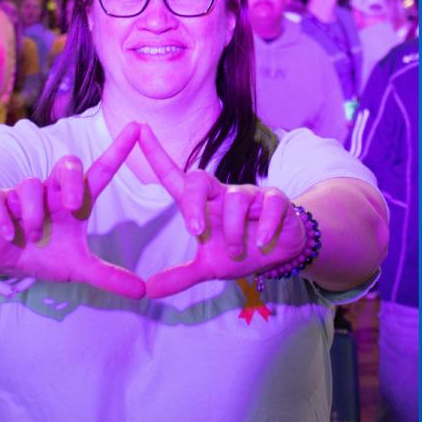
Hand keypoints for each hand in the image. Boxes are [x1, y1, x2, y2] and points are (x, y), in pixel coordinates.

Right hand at [0, 120, 145, 298]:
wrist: (5, 262)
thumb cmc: (45, 255)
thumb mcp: (78, 269)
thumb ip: (108, 277)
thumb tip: (142, 291)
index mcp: (76, 201)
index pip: (101, 170)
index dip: (119, 149)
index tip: (137, 127)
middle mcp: (52, 191)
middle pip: (67, 164)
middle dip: (71, 182)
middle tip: (72, 208)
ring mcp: (23, 194)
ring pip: (30, 186)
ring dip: (32, 215)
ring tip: (31, 236)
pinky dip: (4, 220)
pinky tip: (9, 236)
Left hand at [136, 123, 305, 298]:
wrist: (281, 253)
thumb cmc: (242, 251)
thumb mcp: (209, 267)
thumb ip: (181, 276)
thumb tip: (149, 291)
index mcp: (203, 204)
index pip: (175, 176)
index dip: (157, 154)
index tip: (139, 130)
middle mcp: (223, 193)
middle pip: (200, 179)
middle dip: (195, 205)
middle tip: (195, 232)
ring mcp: (251, 194)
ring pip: (235, 199)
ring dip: (234, 231)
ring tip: (238, 252)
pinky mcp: (276, 200)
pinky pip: (268, 204)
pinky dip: (263, 225)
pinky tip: (261, 241)